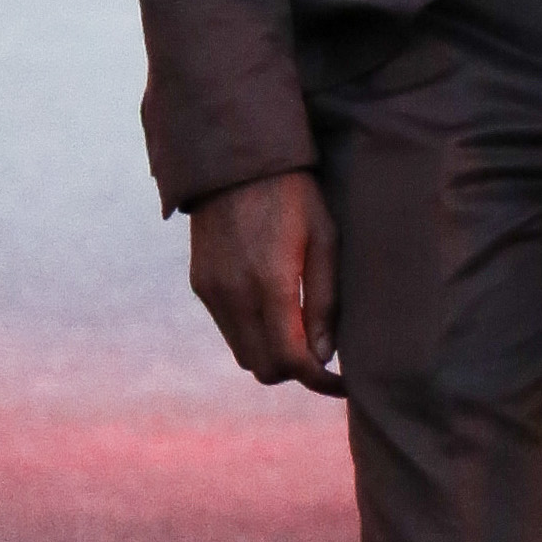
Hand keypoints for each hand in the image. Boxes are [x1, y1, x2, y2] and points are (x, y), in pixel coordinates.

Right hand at [188, 169, 343, 392]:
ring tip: (300, 332)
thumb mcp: (324, 240)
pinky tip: (273, 311)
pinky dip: (251, 334)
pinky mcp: (200, 284)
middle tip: (322, 355)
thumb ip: (324, 301)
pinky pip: (227, 329)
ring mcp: (211, 291)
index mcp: (270, 283)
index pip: (290, 360)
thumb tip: (324, 355)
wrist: (235, 158)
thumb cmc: (294, 195)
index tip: (341, 383)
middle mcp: (234, 294)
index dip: (319, 382)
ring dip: (271, 355)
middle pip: (263, 368)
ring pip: (242, 354)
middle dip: (295, 371)